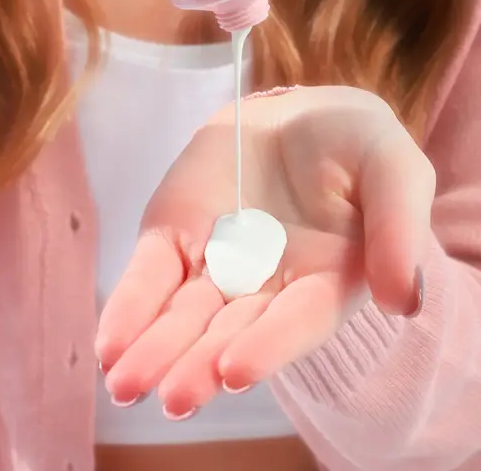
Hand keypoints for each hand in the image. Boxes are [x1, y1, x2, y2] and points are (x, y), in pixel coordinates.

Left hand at [97, 86, 434, 416]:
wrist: (297, 117)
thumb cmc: (354, 144)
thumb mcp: (393, 170)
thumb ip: (399, 228)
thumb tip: (403, 300)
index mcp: (326, 280)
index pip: (299, 320)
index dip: (270, 345)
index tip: (236, 369)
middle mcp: (268, 286)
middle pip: (232, 331)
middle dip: (200, 364)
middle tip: (173, 396)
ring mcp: (217, 263)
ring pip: (183, 315)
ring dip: (156, 350)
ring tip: (127, 381)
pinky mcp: (177, 235)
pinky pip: (150, 275)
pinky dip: (129, 306)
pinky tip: (111, 342)